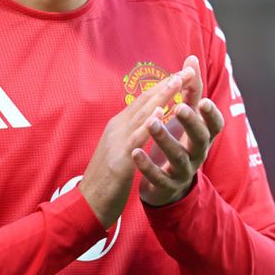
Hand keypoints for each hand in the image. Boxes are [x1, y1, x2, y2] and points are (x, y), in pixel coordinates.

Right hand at [79, 68, 194, 227]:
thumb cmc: (105, 179)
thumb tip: (143, 122)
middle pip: (144, 101)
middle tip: (187, 70)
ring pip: (141, 114)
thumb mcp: (118, 150)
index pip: (143, 101)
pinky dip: (150, 122)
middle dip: (167, 84)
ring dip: (161, 96)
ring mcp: (117, 142)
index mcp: (118, 126)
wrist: (88, 204)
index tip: (181, 74)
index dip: (162, 86)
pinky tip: (163, 112)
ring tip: (178, 81)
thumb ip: (130, 134)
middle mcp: (117, 128)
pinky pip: (137, 138)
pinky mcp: (119, 159)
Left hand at [131, 55, 223, 206]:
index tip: (203, 100)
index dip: (211, 114)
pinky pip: (158, 177)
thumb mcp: (185, 117)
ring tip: (151, 123)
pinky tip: (135, 152)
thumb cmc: (177, 141)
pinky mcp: (166, 186)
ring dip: (165, 140)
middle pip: (200, 139)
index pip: (215, 125)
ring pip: (178, 158)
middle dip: (190, 122)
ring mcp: (183, 171)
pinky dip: (147, 166)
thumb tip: (191, 58)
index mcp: (202, 136)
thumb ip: (189, 89)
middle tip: (179, 106)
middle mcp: (197, 153)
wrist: (166, 184)